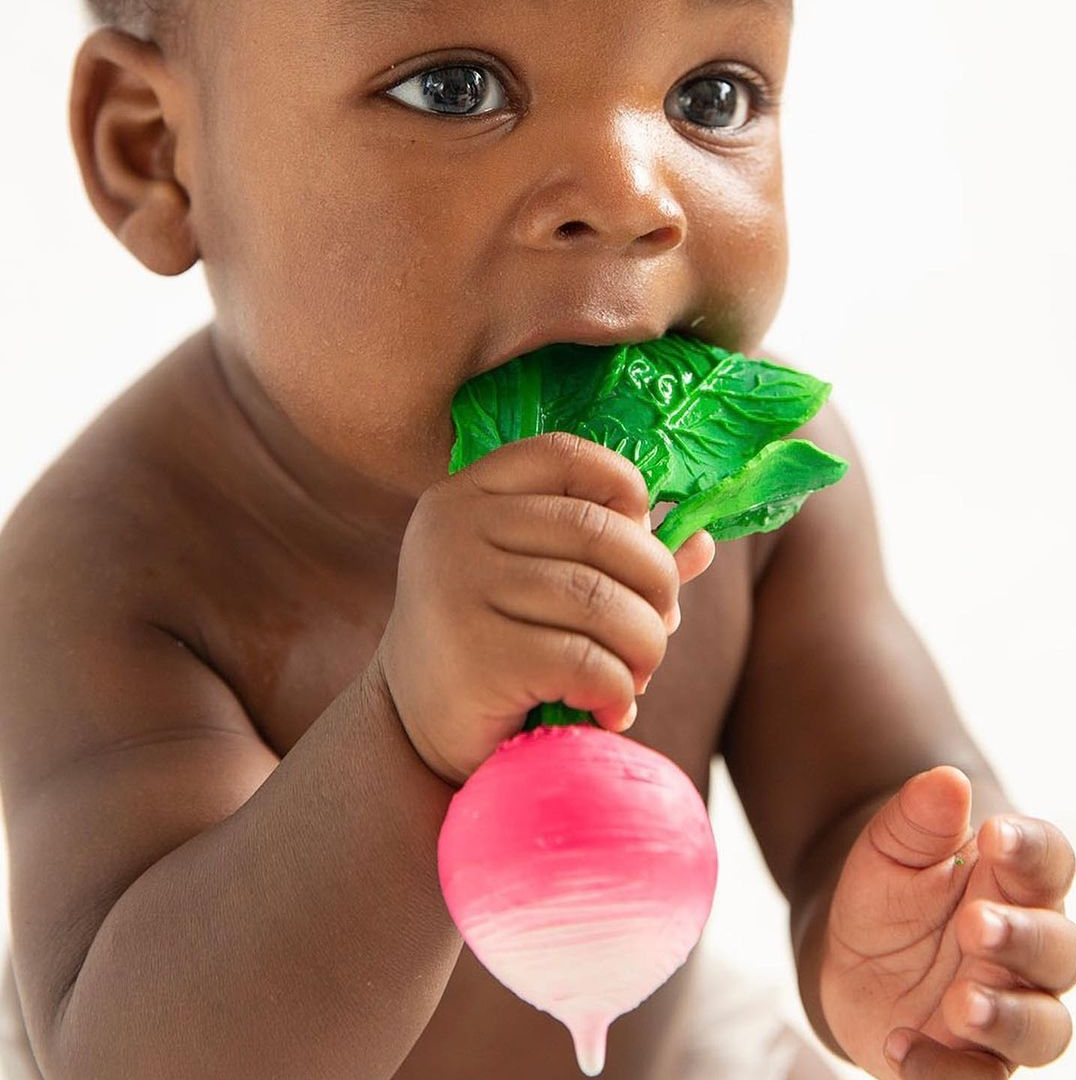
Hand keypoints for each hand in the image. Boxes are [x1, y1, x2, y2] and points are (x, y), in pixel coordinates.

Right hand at [374, 431, 714, 786]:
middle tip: (656, 631)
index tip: (641, 543)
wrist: (413, 730)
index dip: (626, 491)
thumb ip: (611, 557)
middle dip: (656, 588)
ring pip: (603, 601)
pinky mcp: (475, 655)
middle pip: (602, 533)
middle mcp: (455, 529)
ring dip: (644, 648)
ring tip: (636, 677)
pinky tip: (606, 710)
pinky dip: (617, 691)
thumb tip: (701, 542)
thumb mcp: (541, 585)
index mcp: (469, 494)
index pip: (566, 456)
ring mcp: (458, 588)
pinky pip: (587, 662)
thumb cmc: (492, 645)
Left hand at [819, 766, 1075, 1077]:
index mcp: (1010, 883)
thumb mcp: (887, 849)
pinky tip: (903, 1047)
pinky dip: (948, 1073)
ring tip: (960, 1003)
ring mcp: (1005, 1006)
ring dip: (1006, 1017)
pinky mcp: (973, 1058)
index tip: (996, 833)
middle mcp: (1022, 949)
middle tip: (976, 925)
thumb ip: (916, 817)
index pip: (1046, 861)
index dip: (1031, 848)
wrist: (851, 957)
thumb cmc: (887, 893)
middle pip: (1056, 948)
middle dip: (1022, 938)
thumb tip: (945, 780)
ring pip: (1041, 1026)